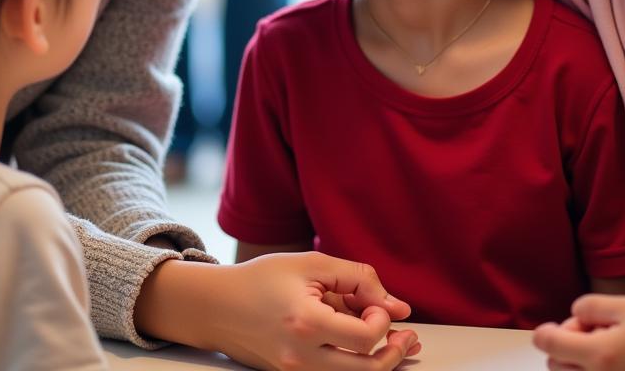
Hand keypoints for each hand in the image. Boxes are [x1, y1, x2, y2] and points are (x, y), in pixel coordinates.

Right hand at [137, 251, 420, 370]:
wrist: (218, 306)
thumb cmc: (263, 279)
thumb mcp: (312, 264)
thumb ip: (358, 280)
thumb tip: (398, 306)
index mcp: (306, 323)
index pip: (365, 338)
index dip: (381, 320)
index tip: (375, 304)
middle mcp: (301, 357)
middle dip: (394, 353)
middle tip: (406, 337)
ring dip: (380, 364)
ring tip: (394, 344)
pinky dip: (354, 365)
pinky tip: (365, 350)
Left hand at [532, 294, 624, 370]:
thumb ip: (590, 308)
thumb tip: (572, 319)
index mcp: (599, 355)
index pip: (548, 344)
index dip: (550, 330)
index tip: (574, 324)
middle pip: (557, 367)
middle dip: (568, 347)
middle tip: (599, 333)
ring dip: (582, 365)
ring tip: (613, 351)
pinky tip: (622, 365)